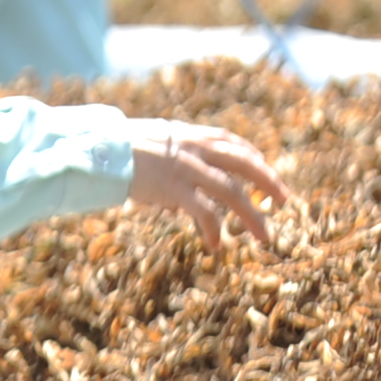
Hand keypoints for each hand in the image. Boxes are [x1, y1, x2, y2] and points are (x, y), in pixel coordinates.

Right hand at [121, 120, 290, 245]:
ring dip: (252, 216)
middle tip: (284, 201)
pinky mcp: (174, 188)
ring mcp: (186, 168)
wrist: (96, 149)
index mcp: (188, 135)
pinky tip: (216, 245)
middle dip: (268, 182)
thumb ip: (168, 158)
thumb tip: (174, 193)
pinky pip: (203, 212)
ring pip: (232, 192)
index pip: (231, 142)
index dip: (253, 156)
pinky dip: (214, 230)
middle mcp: (194, 148)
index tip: (264, 169)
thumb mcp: (148, 143)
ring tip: (264, 237)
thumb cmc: (112, 149)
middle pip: (244, 163)